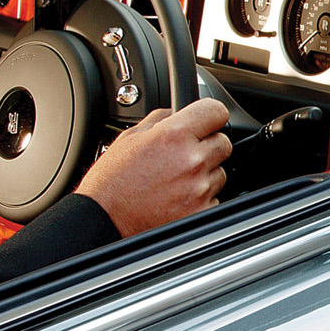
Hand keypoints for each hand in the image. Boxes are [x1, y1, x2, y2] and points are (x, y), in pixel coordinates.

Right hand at [78, 99, 232, 237]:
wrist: (105, 219)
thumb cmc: (113, 180)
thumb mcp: (130, 137)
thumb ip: (161, 119)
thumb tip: (178, 112)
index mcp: (174, 136)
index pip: (216, 111)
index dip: (212, 115)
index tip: (209, 120)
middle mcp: (192, 160)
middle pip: (224, 143)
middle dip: (208, 146)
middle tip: (184, 156)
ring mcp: (199, 188)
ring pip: (220, 172)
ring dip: (205, 174)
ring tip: (176, 181)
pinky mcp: (202, 211)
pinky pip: (215, 198)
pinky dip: (202, 198)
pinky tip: (178, 198)